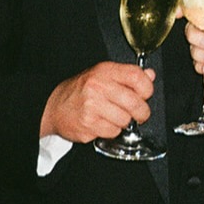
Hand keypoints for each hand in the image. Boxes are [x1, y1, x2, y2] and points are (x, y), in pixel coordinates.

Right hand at [40, 62, 155, 142]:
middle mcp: (97, 86)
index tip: (145, 95)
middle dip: (142, 112)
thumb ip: (127, 75)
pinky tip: (102, 124)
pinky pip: (113, 132)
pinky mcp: (88, 124)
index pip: (136, 76)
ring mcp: (92, 106)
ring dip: (124, 122)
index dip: (147, 88)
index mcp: (104, 71)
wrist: (53, 106)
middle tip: (139, 114)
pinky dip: (111, 131)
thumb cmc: (81, 90)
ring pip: (125, 120)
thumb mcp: (103, 75)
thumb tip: (150, 75)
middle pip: (135, 102)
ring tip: (113, 117)